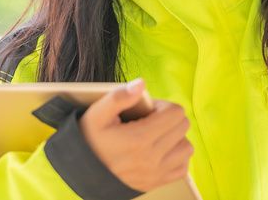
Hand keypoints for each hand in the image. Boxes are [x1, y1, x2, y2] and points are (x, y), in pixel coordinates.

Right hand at [78, 78, 193, 191]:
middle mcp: (151, 158)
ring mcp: (154, 173)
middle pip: (182, 127)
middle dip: (170, 118)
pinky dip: (177, 157)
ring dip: (176, 138)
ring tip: (158, 135)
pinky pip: (182, 168)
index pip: (175, 113)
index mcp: (139, 139)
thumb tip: (141, 84)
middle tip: (151, 120)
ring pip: (186, 148)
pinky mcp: (155, 183)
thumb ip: (119, 96)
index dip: (163, 106)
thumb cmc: (89, 140)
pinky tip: (163, 150)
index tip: (149, 110)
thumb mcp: (97, 114)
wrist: (80, 172)